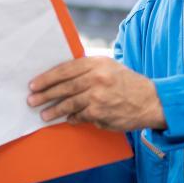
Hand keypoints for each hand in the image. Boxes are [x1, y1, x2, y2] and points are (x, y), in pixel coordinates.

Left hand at [28, 56, 166, 130]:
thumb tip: (62, 77)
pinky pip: (80, 116)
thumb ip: (88, 69)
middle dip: (45, 94)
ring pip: (69, 103)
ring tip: (44, 114)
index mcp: (97, 62)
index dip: (47, 77)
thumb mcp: (110, 67)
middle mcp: (97, 78)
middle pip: (64, 86)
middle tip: (32, 100)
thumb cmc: (129, 83)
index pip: (66, 69)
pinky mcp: (100, 113)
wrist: (152, 101)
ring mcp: (98, 96)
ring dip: (54, 110)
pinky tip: (67, 119)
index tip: (34, 84)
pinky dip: (73, 118)